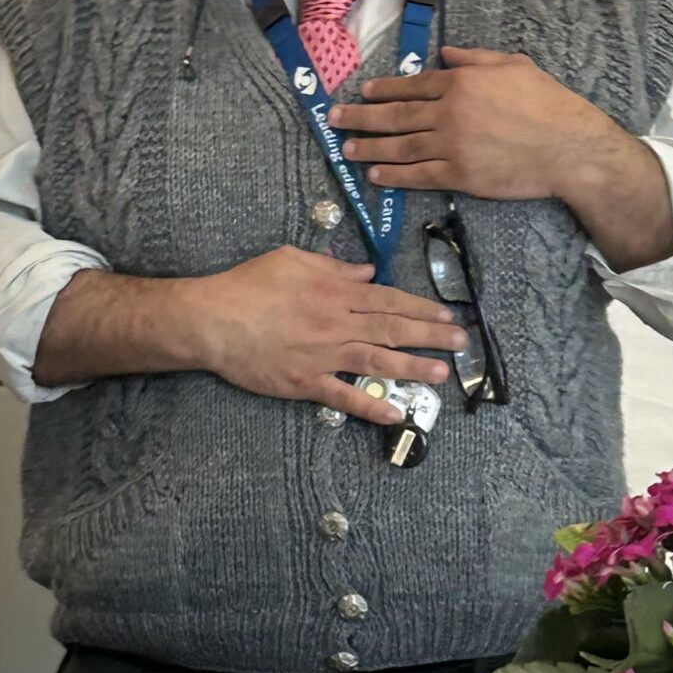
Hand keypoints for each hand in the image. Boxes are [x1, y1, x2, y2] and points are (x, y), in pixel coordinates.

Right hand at [186, 246, 462, 422]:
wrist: (212, 320)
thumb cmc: (246, 285)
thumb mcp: (291, 259)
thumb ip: (333, 266)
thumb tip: (365, 273)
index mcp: (335, 292)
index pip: (389, 300)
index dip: (421, 307)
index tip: (446, 313)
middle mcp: (336, 323)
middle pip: (393, 328)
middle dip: (431, 334)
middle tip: (460, 341)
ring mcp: (323, 355)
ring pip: (378, 360)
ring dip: (413, 367)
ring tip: (442, 373)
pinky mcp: (306, 382)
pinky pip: (344, 396)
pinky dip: (370, 406)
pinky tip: (394, 412)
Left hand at [330, 47, 672, 268]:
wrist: (568, 147)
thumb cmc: (548, 103)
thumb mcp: (514, 65)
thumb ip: (475, 59)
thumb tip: (444, 55)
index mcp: (461, 81)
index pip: (413, 85)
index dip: (384, 90)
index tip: (364, 92)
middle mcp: (449, 111)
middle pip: (395, 114)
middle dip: (361, 117)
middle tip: (335, 119)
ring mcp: (451, 145)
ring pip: (400, 147)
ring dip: (369, 149)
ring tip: (346, 150)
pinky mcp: (458, 175)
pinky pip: (417, 175)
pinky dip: (393, 176)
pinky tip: (375, 175)